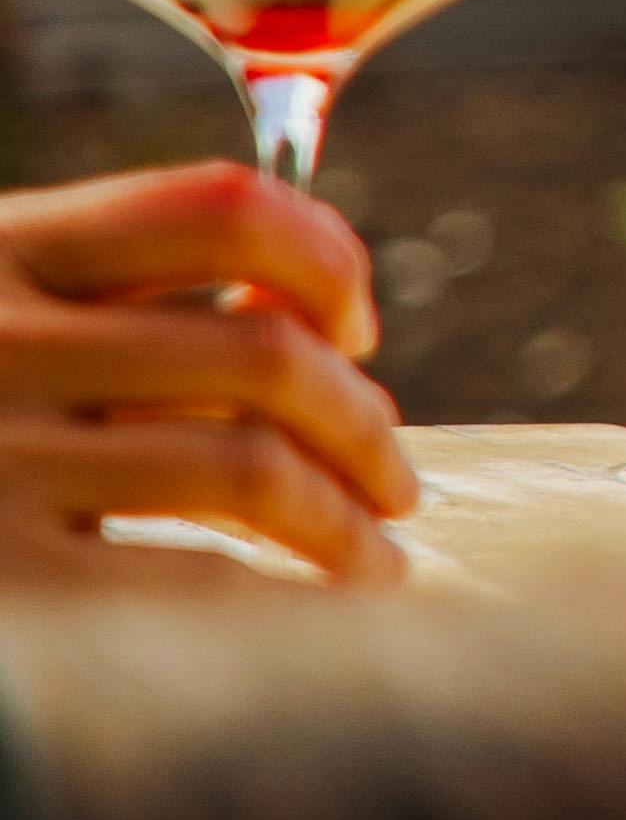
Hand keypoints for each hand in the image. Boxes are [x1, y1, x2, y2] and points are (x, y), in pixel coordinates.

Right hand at [0, 161, 411, 582]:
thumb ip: (103, 295)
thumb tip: (307, 318)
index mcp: (2, 249)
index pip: (221, 205)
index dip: (325, 256)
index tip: (358, 328)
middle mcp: (1, 341)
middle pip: (266, 354)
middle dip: (363, 424)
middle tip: (392, 478)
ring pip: (251, 467)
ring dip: (347, 522)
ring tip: (375, 562)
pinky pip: (188, 579)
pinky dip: (280, 598)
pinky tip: (311, 615)